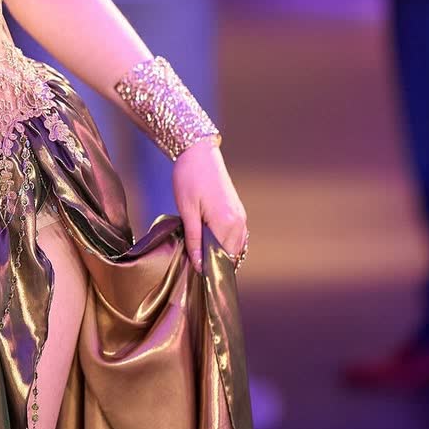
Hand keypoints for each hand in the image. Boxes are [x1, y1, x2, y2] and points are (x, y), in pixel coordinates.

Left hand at [171, 137, 247, 275]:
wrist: (199, 153)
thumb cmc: (189, 178)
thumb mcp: (187, 210)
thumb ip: (194, 239)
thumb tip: (199, 264)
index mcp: (226, 223)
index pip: (221, 258)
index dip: (208, 269)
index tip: (195, 275)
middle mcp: (239, 222)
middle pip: (230, 255)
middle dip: (214, 263)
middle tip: (194, 267)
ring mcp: (241, 217)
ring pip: (235, 247)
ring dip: (220, 254)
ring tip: (200, 256)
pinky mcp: (238, 211)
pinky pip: (236, 237)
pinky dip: (225, 244)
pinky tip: (209, 244)